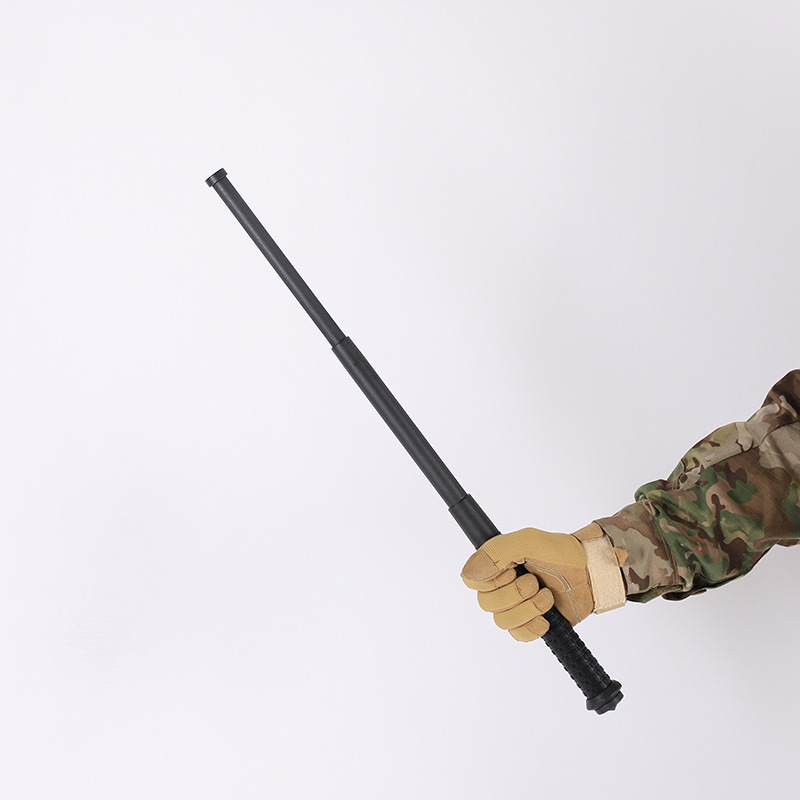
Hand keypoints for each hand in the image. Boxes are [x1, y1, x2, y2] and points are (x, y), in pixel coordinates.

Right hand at [460, 523, 626, 640]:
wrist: (591, 572)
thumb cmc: (561, 552)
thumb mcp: (528, 541)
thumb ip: (496, 552)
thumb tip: (469, 574)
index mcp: (497, 565)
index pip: (471, 581)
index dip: (489, 581)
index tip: (510, 571)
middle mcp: (502, 586)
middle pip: (486, 604)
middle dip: (515, 594)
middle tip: (535, 582)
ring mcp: (516, 606)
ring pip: (502, 621)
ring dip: (528, 608)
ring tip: (547, 596)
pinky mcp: (531, 623)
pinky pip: (518, 635)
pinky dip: (532, 627)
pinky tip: (546, 618)